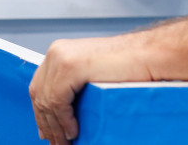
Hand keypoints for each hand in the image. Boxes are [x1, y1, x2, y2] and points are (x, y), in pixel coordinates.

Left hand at [29, 35, 154, 144]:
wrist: (148, 56)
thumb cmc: (128, 66)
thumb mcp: (91, 74)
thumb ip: (72, 86)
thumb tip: (57, 113)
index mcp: (60, 51)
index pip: (39, 86)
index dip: (40, 113)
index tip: (45, 132)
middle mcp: (57, 51)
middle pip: (39, 94)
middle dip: (46, 123)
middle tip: (55, 143)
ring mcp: (62, 57)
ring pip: (47, 101)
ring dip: (55, 127)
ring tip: (65, 142)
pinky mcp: (71, 66)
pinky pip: (58, 101)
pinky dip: (64, 120)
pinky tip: (73, 131)